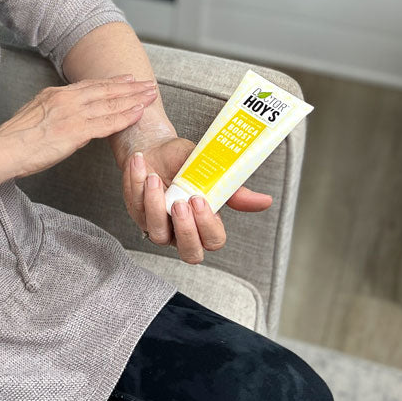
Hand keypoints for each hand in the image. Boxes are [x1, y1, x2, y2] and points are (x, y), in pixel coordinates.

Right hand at [0, 76, 158, 178]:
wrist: (4, 149)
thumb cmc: (14, 141)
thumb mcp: (34, 117)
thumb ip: (54, 115)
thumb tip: (69, 122)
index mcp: (55, 94)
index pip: (90, 86)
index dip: (111, 83)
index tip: (127, 80)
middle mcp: (66, 99)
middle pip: (104, 90)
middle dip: (129, 87)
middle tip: (147, 84)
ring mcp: (72, 113)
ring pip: (110, 103)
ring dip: (134, 99)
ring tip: (150, 95)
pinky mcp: (76, 130)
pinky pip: (107, 122)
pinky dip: (126, 117)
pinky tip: (139, 113)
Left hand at [122, 136, 272, 263]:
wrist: (156, 147)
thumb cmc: (186, 162)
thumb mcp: (210, 172)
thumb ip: (233, 191)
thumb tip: (265, 201)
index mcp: (205, 224)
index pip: (212, 241)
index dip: (207, 226)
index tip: (200, 200)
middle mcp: (182, 232)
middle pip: (190, 253)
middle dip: (185, 229)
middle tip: (181, 202)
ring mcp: (159, 226)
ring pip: (158, 233)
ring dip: (155, 205)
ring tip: (155, 178)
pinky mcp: (138, 214)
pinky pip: (136, 208)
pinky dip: (137, 184)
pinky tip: (141, 163)